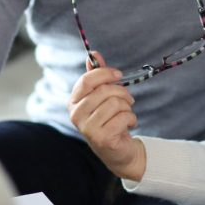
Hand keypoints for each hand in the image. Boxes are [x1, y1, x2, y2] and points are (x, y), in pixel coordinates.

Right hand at [68, 52, 145, 180]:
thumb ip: (97, 75)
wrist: (117, 150)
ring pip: (115, 103)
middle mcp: (76, 115)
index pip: (87, 80)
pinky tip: (128, 124)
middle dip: (122, 92)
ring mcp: (87, 128)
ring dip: (127, 107)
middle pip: (104, 90)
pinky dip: (131, 118)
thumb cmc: (109, 118)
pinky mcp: (102, 138)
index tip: (119, 75)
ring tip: (126, 113)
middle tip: (127, 99)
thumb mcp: (102, 95)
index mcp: (73, 102)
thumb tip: (93, 54)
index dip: (105, 73)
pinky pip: (123, 117)